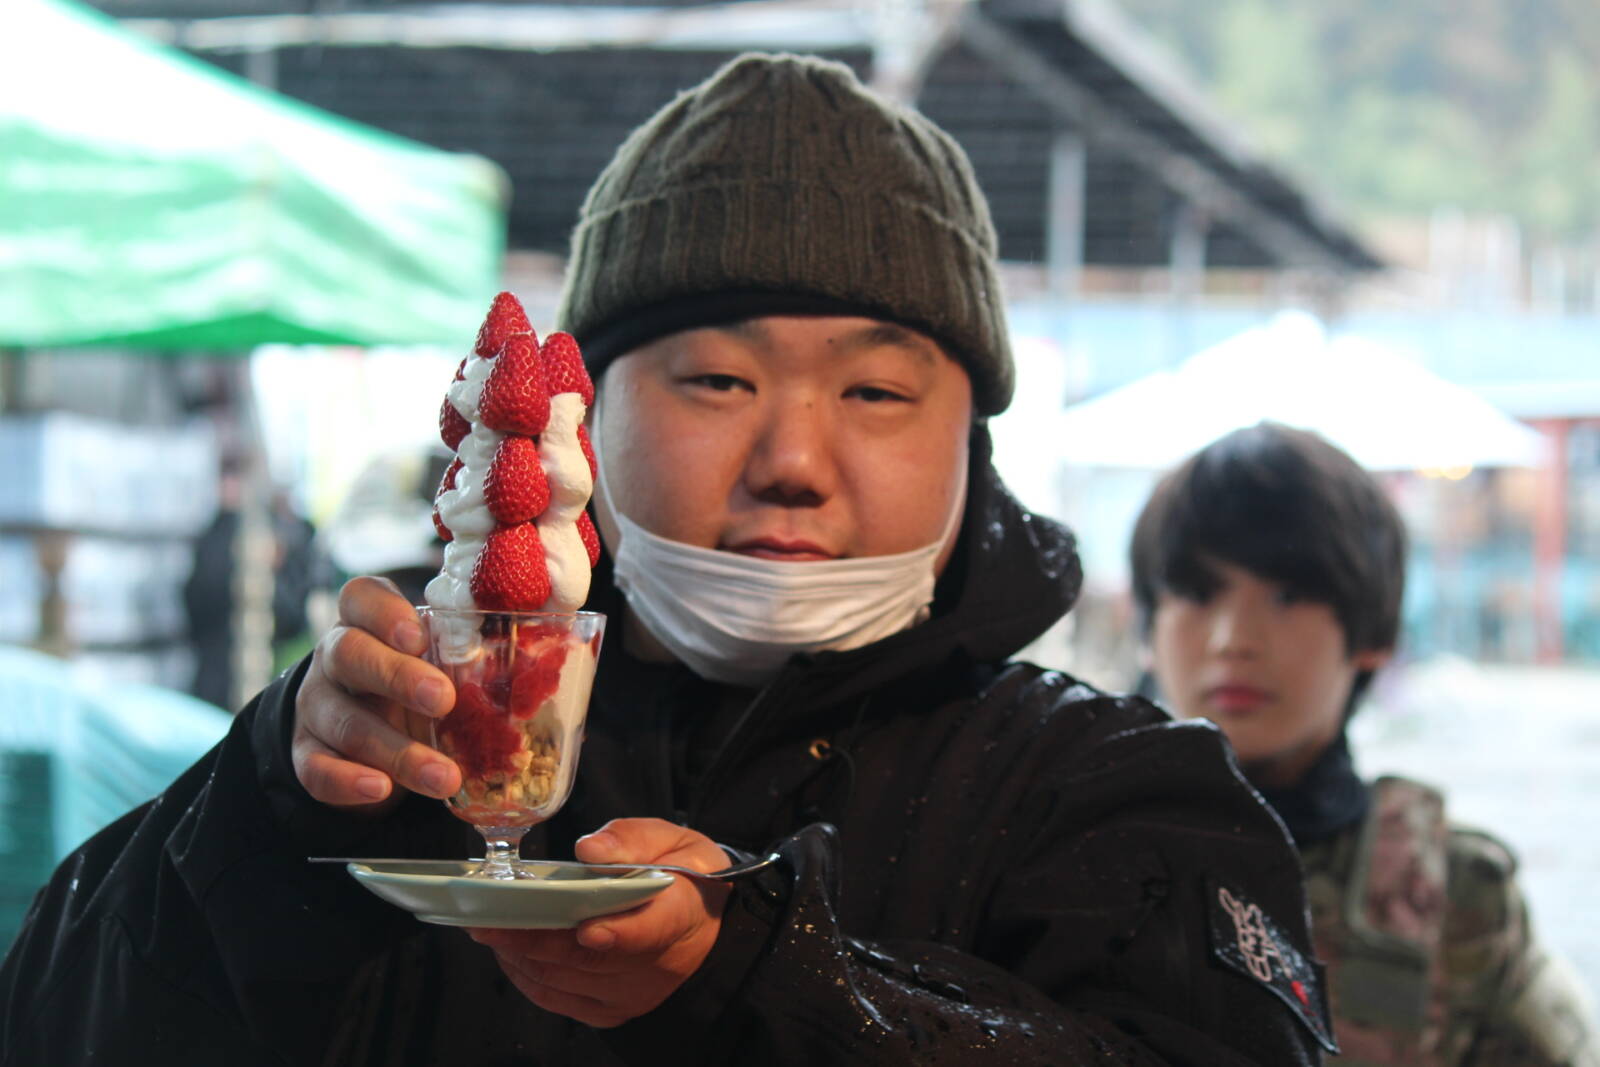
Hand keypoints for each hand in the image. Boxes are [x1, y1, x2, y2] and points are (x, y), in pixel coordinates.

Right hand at [292, 576, 459, 810]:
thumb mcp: (438, 656)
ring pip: (344, 722)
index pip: (360, 597)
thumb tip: (553, 635)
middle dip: (397, 677)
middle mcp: (334, 656)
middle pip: (349, 654)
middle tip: (443, 700)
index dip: (384, 612)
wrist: (365, 729)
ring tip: (444, 777)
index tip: (418, 634)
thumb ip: (473, 646)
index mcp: (366, 620)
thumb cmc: (416, 678)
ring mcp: (316, 706)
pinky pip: (316, 768)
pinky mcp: (306, 753)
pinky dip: (348, 781)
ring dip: (397, 751)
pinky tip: (381, 789)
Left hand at [468, 819, 733, 1027]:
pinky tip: (509, 951)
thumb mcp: (674, 841)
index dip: (617, 933)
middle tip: (486, 920)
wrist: (706, 928)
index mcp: (680, 914)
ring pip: (565, 981)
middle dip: (533, 939)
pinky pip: (558, 999)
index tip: (587, 930)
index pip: (649, 931)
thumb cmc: (684, 876)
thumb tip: (589, 850)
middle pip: (588, 959)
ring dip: (520, 956)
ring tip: (487, 929)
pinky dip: (527, 976)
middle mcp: (656, 965)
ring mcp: (630, 994)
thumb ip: (633, 840)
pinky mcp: (609, 1010)